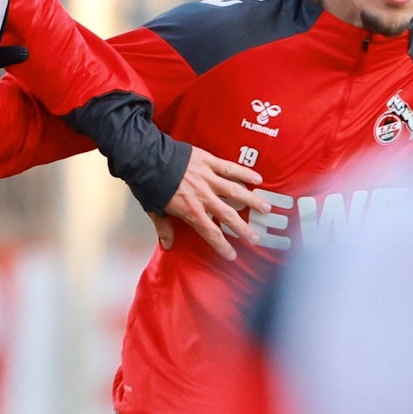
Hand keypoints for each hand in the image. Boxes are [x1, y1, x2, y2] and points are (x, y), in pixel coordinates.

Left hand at [151, 147, 269, 259]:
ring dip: (252, 201)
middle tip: (256, 238)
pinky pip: (230, 168)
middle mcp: (203, 196)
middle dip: (244, 229)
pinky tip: (257, 179)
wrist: (146, 158)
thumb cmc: (148, 183)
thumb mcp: (153, 209)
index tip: (233, 255)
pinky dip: (244, 173)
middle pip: (229, 216)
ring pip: (235, 191)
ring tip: (266, 208)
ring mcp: (208, 178)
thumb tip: (167, 245)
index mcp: (190, 210)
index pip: (211, 232)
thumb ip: (164, 227)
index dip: (223, 246)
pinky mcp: (208, 162)